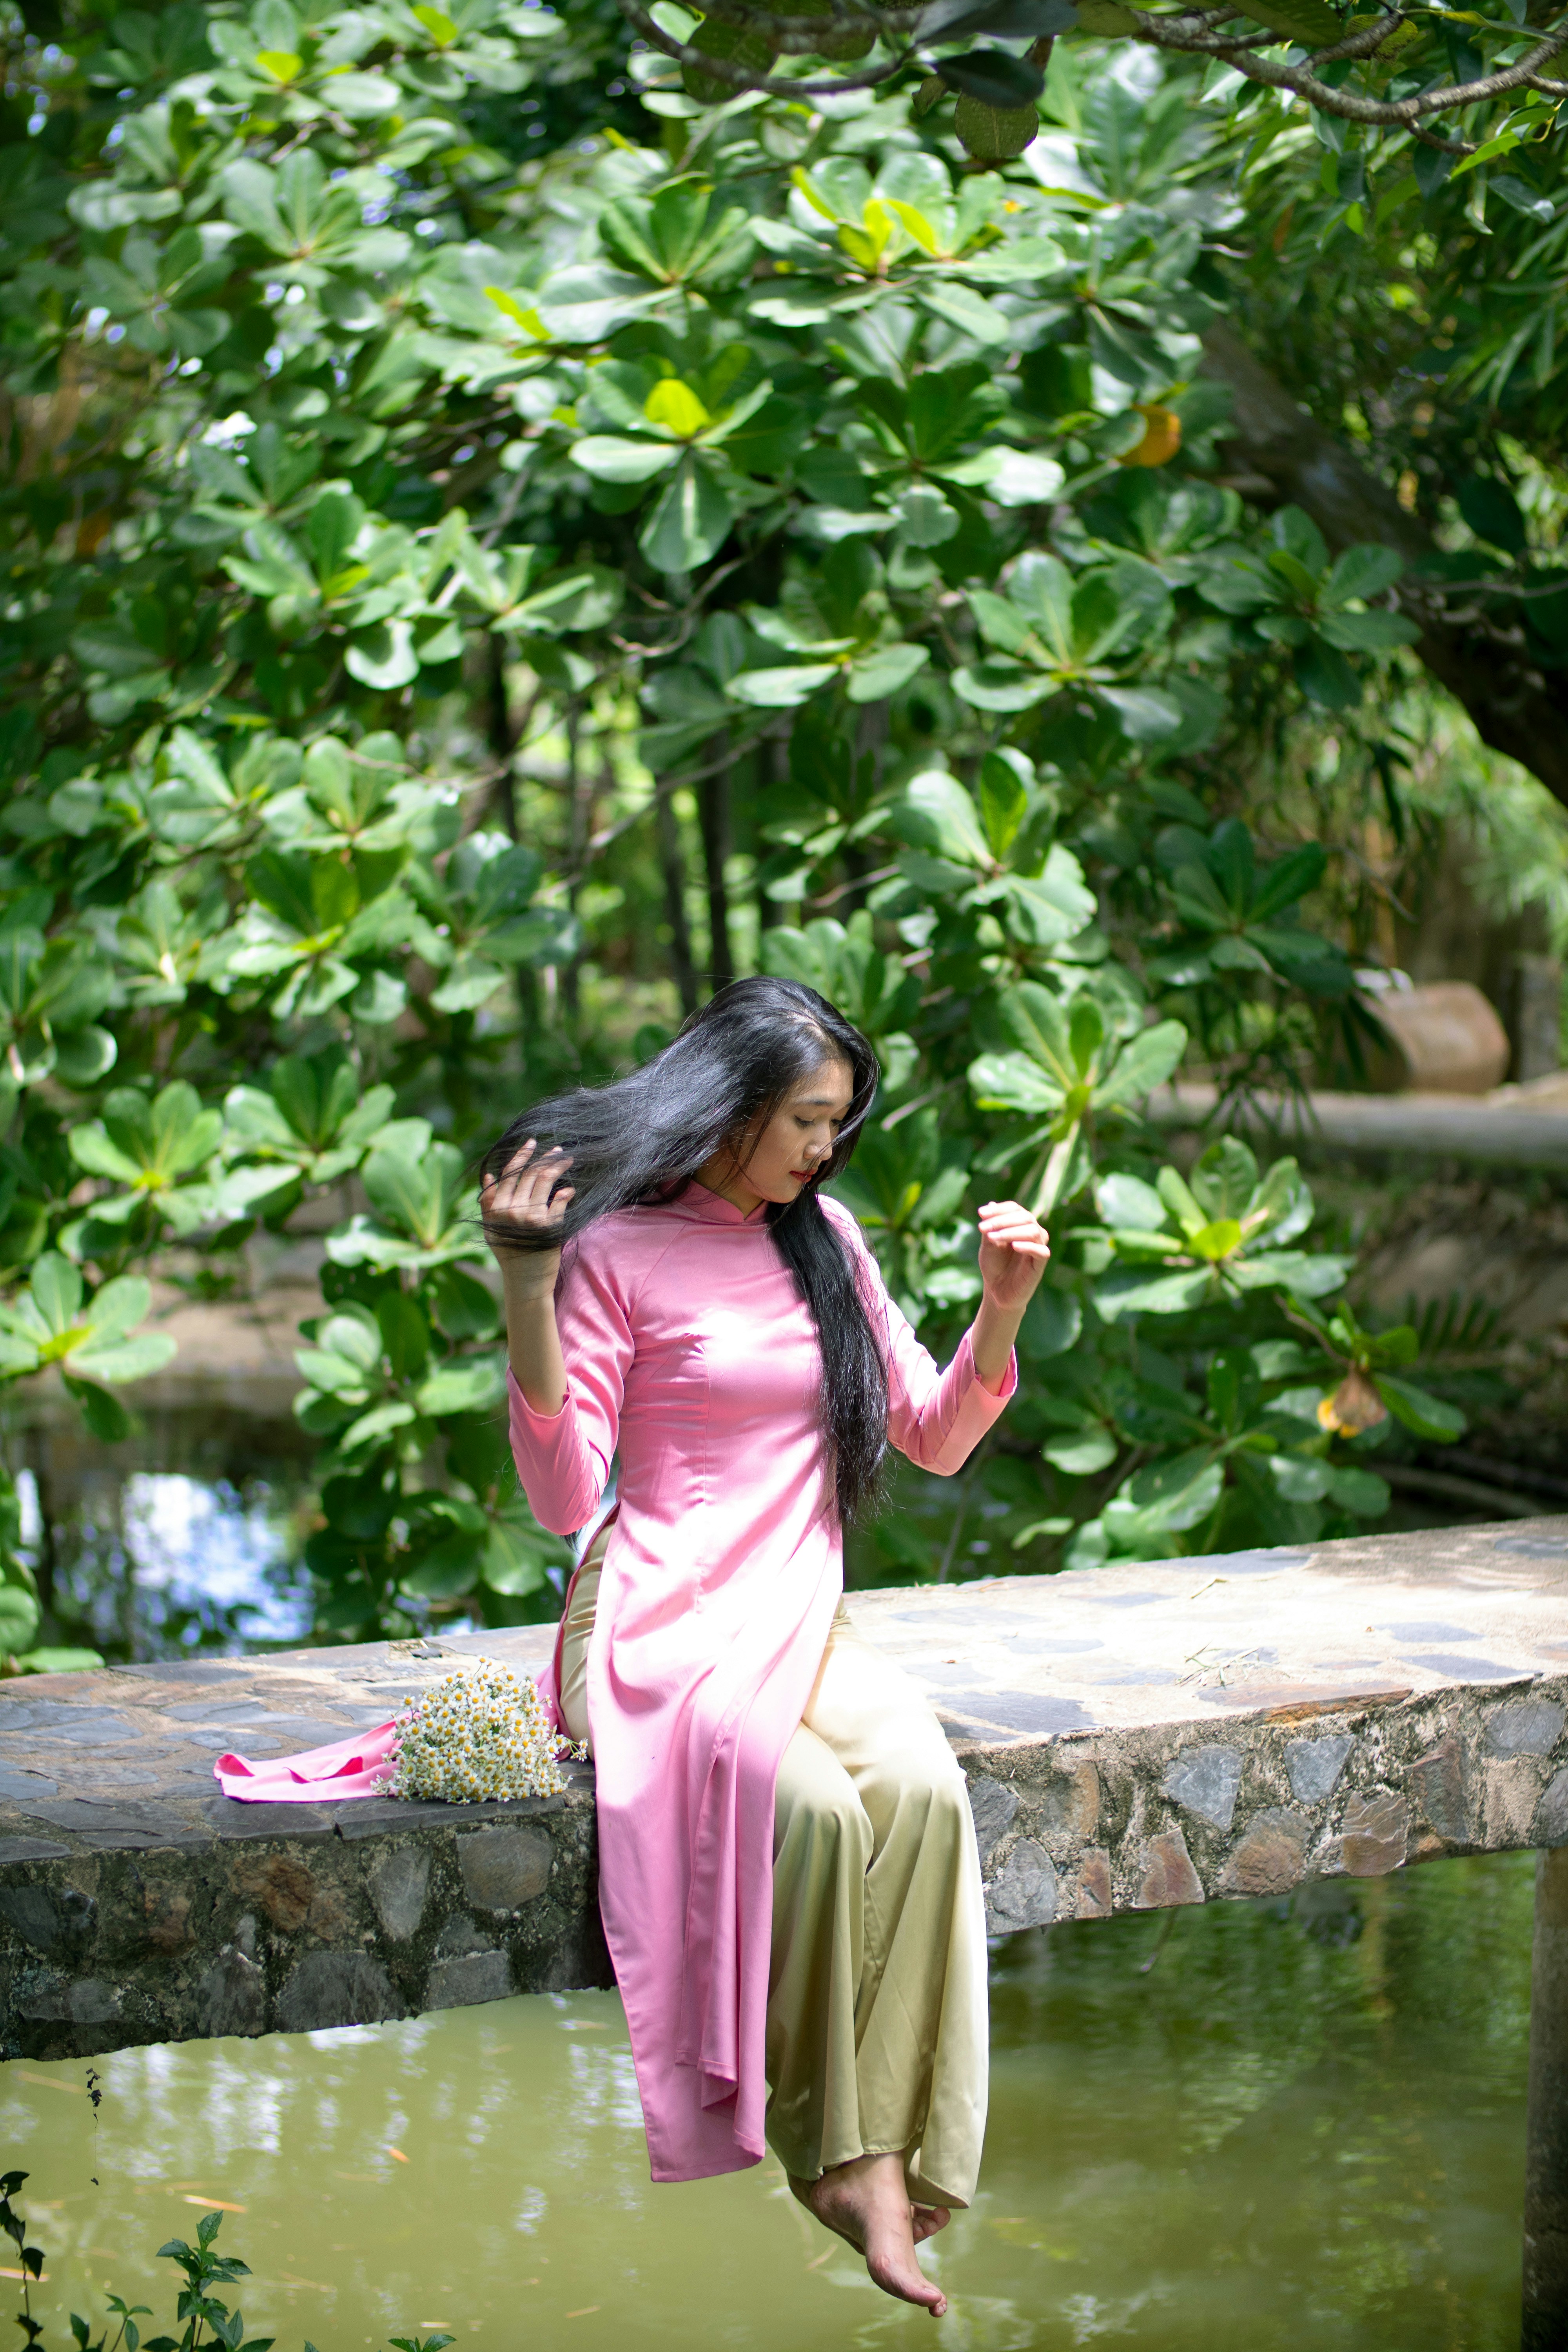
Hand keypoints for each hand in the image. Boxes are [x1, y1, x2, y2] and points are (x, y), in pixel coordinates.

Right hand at [481, 1140, 572, 1288]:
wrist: (525, 1282)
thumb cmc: (509, 1254)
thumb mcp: (491, 1229)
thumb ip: (488, 1203)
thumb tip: (489, 1175)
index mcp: (496, 1208)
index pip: (510, 1173)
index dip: (522, 1155)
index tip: (532, 1142)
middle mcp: (512, 1210)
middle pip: (531, 1173)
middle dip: (546, 1157)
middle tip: (558, 1149)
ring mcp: (532, 1217)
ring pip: (546, 1181)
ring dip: (558, 1167)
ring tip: (567, 1160)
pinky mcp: (550, 1226)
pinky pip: (560, 1201)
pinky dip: (566, 1193)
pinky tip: (569, 1189)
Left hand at [976, 1199, 1049, 1311]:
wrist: (996, 1292)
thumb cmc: (994, 1266)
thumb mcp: (988, 1244)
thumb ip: (990, 1226)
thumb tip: (990, 1204)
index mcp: (1020, 1225)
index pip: (1015, 1209)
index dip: (999, 1209)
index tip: (980, 1213)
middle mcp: (1032, 1233)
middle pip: (1025, 1217)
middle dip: (1002, 1220)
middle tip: (982, 1228)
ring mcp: (1038, 1248)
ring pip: (1033, 1231)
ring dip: (1011, 1232)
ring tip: (992, 1238)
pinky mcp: (1040, 1265)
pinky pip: (1041, 1251)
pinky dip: (1028, 1246)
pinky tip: (1014, 1246)